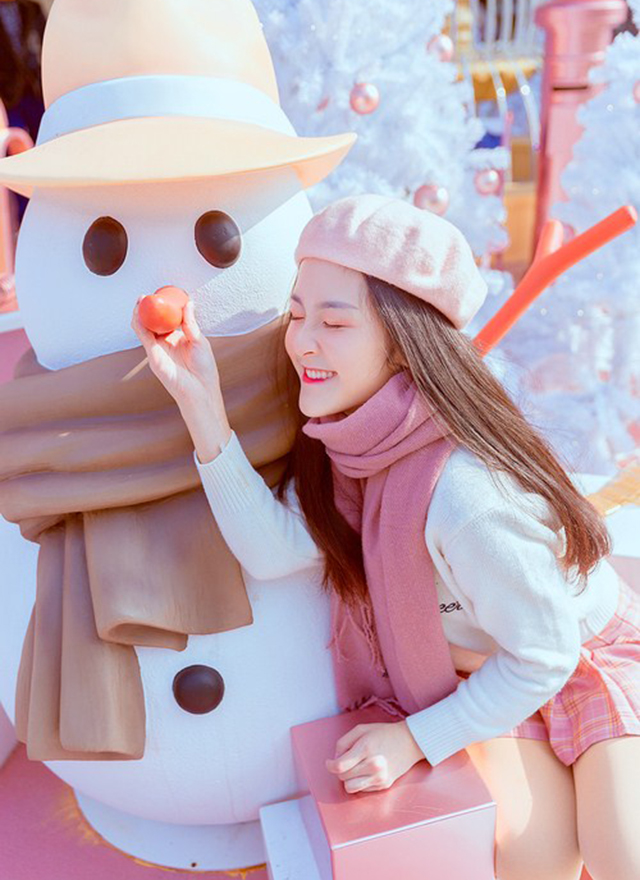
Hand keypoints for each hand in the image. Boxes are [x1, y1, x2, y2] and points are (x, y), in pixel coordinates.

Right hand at [131, 299, 230, 461]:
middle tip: (149, 294)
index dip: (163, 308)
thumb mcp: (200, 341)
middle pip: (153, 322)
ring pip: (144, 327)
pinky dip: (139, 323)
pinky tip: (138, 312)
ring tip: (141, 299)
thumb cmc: (204, 369)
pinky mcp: (152, 355)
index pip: (167, 320)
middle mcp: (166, 343)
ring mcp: (158, 349)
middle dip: (148, 308)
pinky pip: (143, 336)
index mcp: (178, 339)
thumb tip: (189, 303)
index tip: (164, 294)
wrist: (200, 390)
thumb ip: (191, 323)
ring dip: (140, 313)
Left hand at [325, 721, 424, 793]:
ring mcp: (380, 777)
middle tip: (346, 761)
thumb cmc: (383, 733)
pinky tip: (366, 771)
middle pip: (343, 777)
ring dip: (348, 779)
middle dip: (340, 770)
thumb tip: (335, 760)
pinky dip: (360, 782)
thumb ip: (343, 743)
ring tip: (354, 769)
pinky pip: (362, 789)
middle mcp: (373, 765)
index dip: (330, 765)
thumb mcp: (361, 730)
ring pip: (350, 788)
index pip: (340, 766)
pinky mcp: (384, 785)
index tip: (329, 762)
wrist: (409, 742)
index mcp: (365, 748)